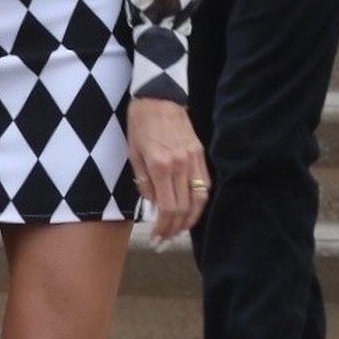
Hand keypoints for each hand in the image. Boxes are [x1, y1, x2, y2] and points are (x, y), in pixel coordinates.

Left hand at [128, 99, 210, 245]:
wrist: (158, 96)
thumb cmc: (139, 124)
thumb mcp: (133, 154)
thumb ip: (144, 182)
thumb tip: (154, 206)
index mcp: (160, 165)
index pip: (167, 207)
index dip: (163, 228)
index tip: (157, 238)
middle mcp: (180, 164)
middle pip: (184, 208)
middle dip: (175, 229)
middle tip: (165, 241)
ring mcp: (193, 159)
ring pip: (199, 200)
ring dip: (190, 220)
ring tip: (178, 231)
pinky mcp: (201, 153)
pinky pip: (205, 184)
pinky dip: (199, 203)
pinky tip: (190, 212)